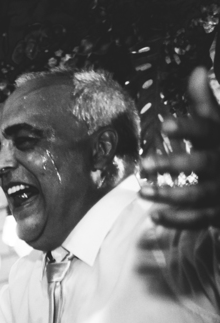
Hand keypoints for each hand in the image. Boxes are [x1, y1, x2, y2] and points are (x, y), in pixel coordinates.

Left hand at [139, 66, 219, 228]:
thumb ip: (206, 103)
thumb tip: (197, 70)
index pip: (208, 129)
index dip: (188, 127)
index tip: (165, 125)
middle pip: (201, 164)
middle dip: (174, 164)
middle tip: (143, 165)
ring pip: (198, 194)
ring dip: (169, 194)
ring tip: (142, 192)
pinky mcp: (219, 211)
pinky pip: (200, 218)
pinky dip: (179, 219)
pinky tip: (156, 216)